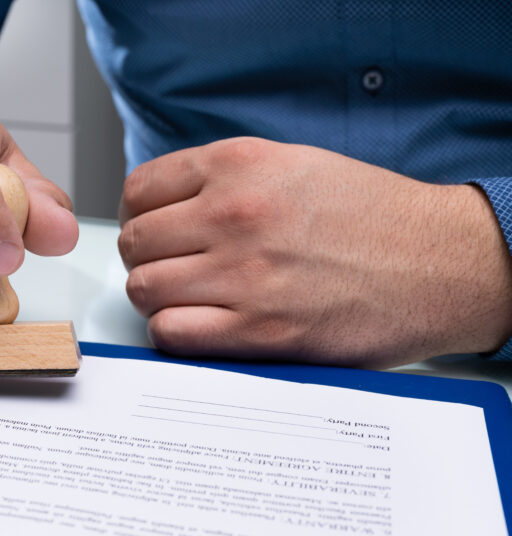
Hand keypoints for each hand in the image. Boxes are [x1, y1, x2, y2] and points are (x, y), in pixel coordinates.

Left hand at [118, 137, 511, 367]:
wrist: (439, 262)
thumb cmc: (369, 216)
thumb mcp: (290, 165)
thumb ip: (222, 180)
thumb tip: (162, 208)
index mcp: (239, 165)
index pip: (139, 191)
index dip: (141, 217)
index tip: (156, 232)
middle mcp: (235, 213)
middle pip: (135, 243)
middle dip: (147, 259)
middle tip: (174, 269)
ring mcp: (244, 273)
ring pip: (144, 289)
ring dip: (158, 298)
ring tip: (190, 299)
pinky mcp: (259, 329)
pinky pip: (169, 333)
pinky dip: (174, 333)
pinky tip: (201, 326)